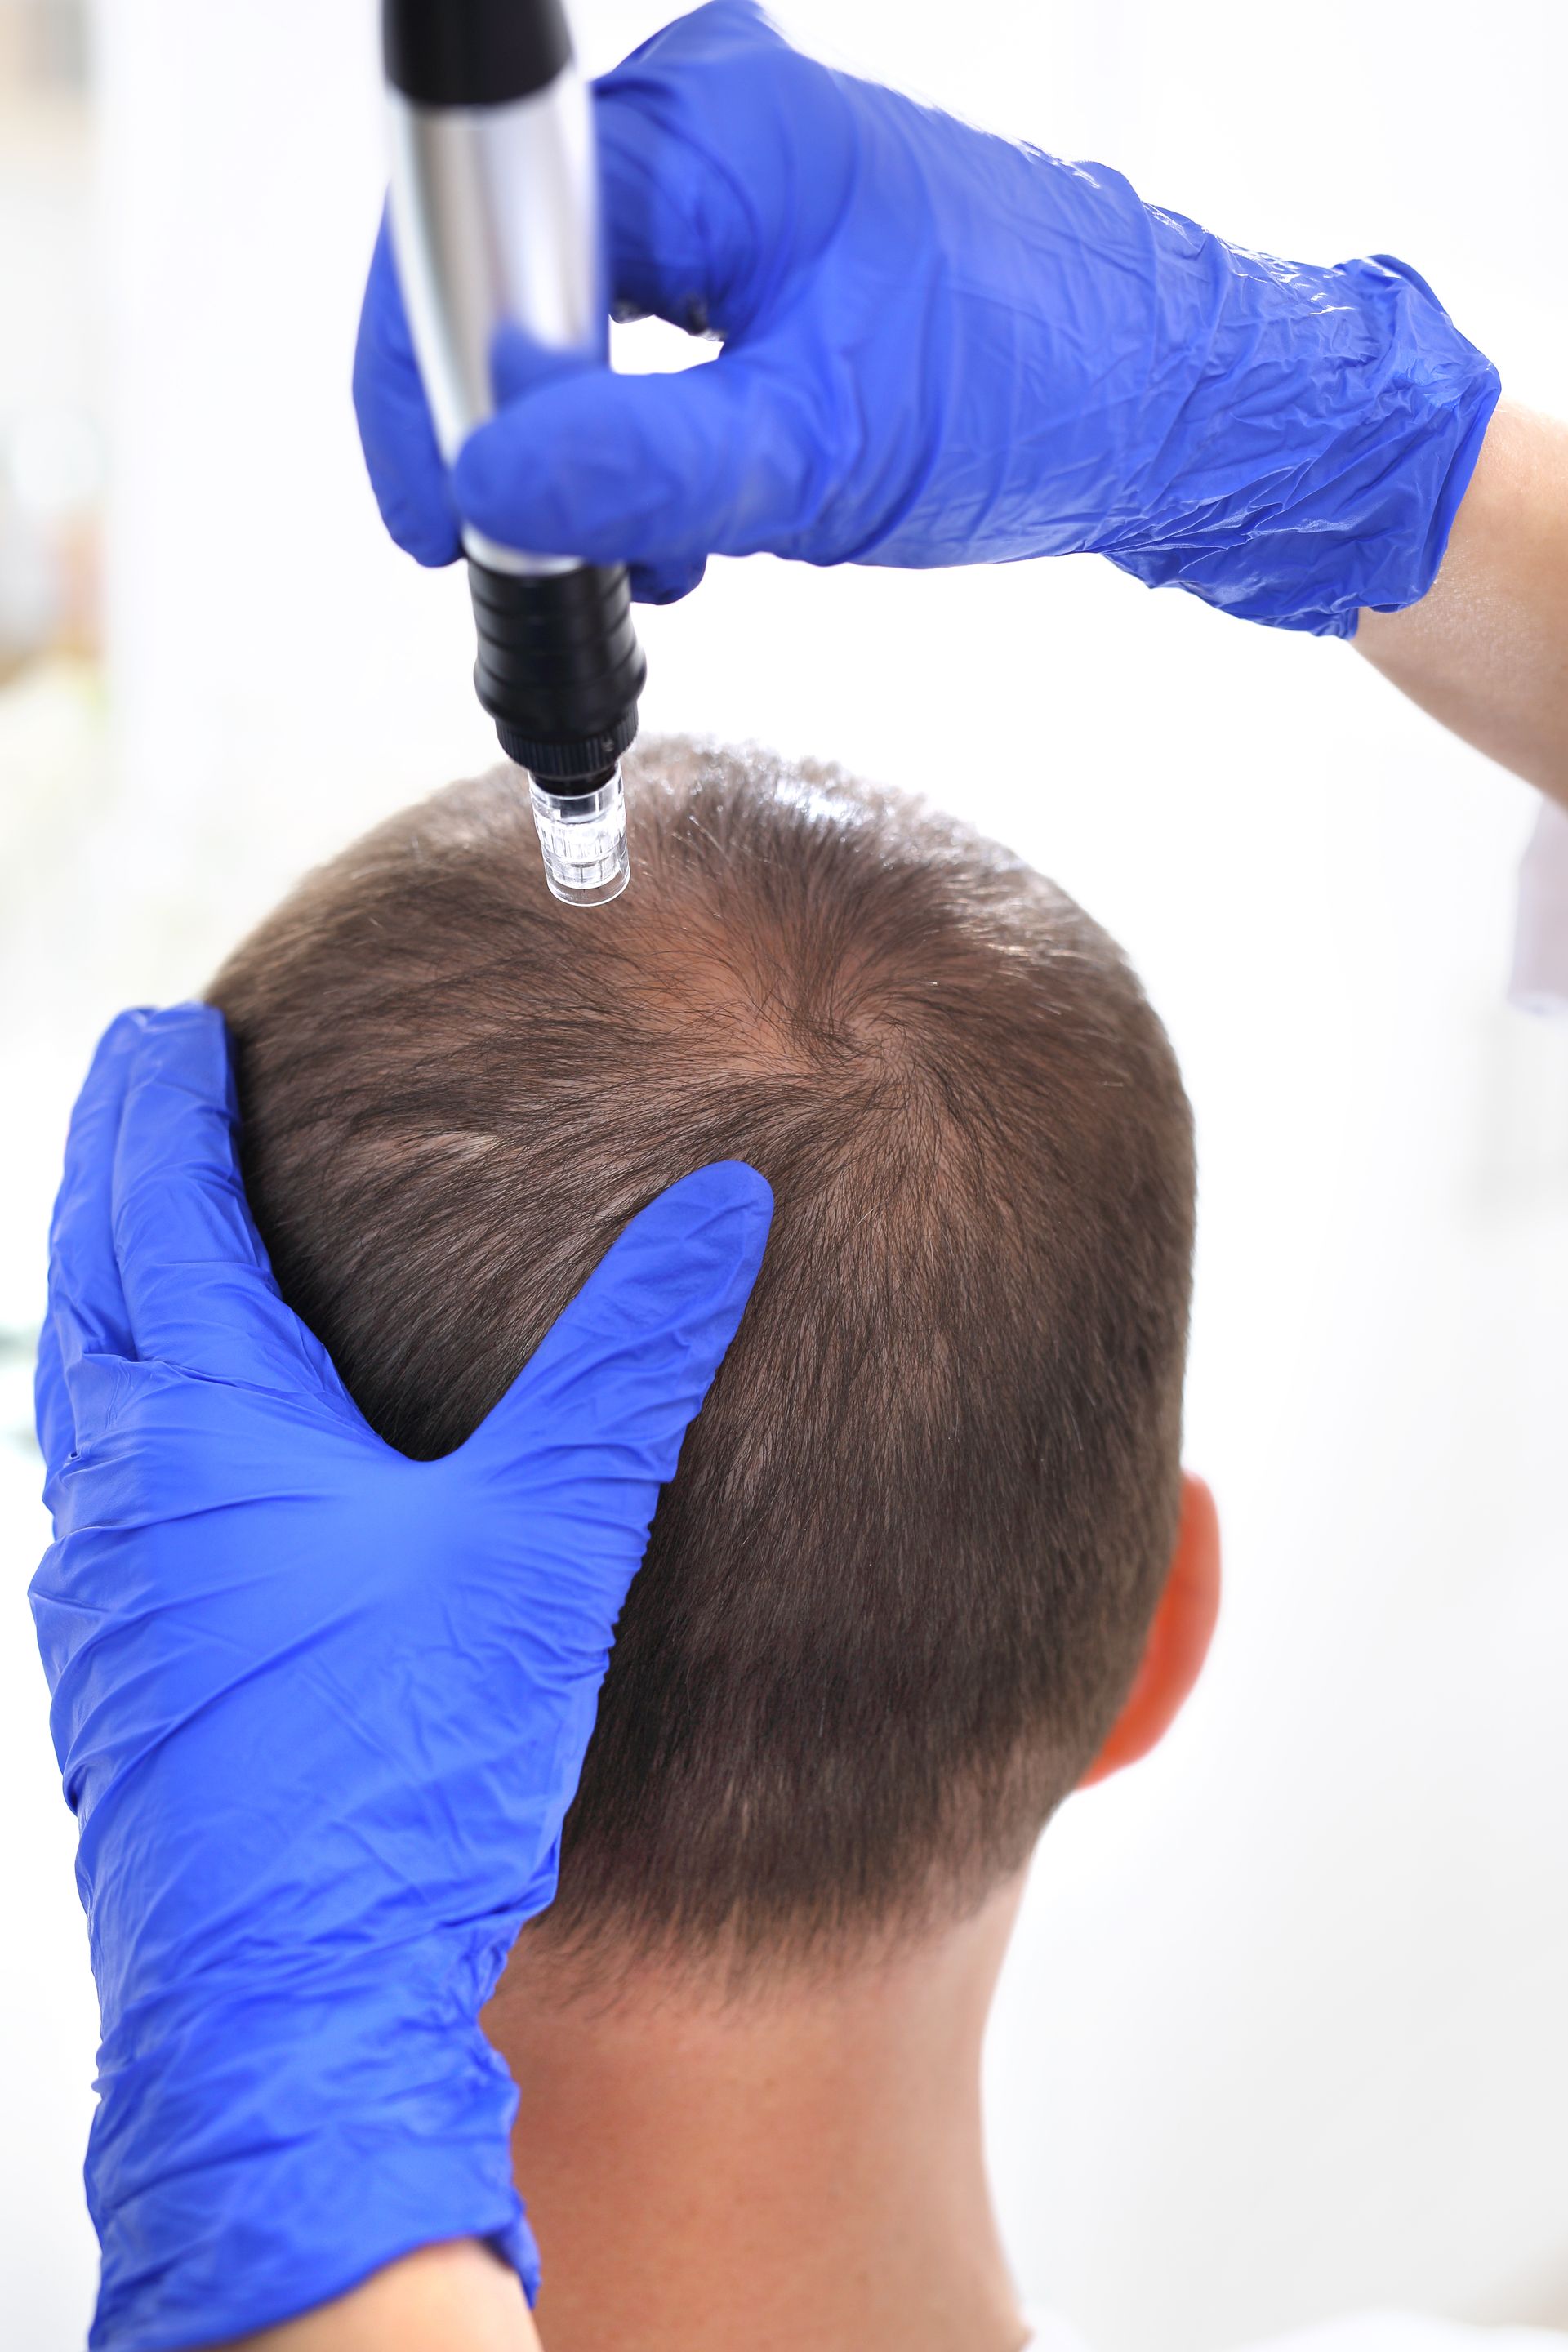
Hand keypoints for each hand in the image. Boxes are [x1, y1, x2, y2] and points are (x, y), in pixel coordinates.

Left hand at [31, 1004, 770, 2349]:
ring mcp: (97, 1604)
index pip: (157, 1206)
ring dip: (107, 1303)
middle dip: (107, 1173)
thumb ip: (633, 1361)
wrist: (288, 2010)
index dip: (160, 1102)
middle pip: (89, 1283)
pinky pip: (94, 1505)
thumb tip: (721, 1207)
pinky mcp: (114, 1690)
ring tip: (148, 1260)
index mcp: (205, 1427)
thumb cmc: (399, 1767)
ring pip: (79, 1400)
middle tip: (129, 1093)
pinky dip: (121, 1426)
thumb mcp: (546, 1539)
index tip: (167, 1030)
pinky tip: (181, 1478)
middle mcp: (120, 1498)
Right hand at [353, 0, 1498, 632]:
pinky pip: (648, 325)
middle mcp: (719, 116)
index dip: (439, 386)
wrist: (1177, 405)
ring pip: (582, 312)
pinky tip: (682, 522)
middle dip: (516, 428)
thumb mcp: (818, 454)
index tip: (437, 521)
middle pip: (522, 268)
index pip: (496, 236)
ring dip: (583, 446)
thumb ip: (638, 470)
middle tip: (536, 555)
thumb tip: (481, 484)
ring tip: (642, 557)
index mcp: (719, 125)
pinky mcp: (775, 234)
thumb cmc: (1036, 397)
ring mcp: (747, 172)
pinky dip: (641, 431)